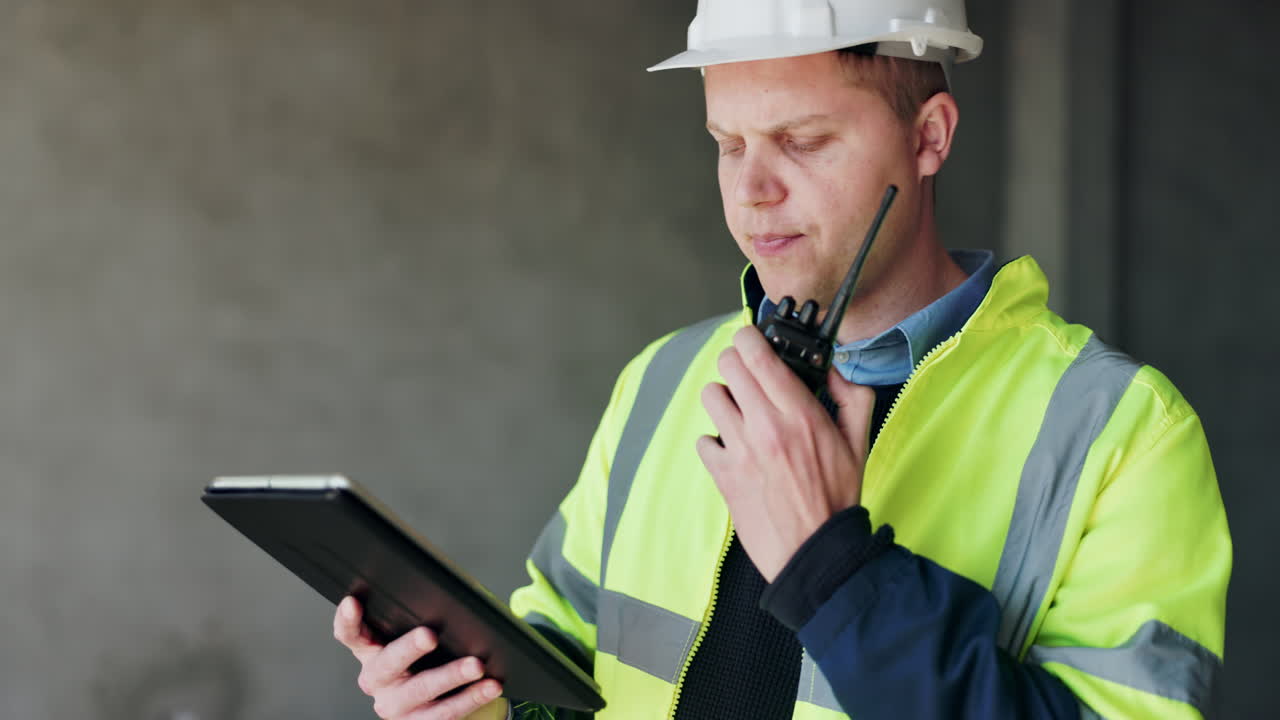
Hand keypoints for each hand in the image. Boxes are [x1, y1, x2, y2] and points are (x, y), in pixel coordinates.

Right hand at [333, 596, 508, 719]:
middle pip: (388, 664)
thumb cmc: (422, 658)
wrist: (430, 702)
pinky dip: (471, 698)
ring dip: (451, 676)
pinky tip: (489, 687)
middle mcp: (377, 681)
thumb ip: (416, 619)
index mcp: (371, 652)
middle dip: (409, 648)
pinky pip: (446, 713)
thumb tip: (449, 598)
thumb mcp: (412, 639)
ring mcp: (396, 705)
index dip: (348, 620)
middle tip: (429, 635)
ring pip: (421, 690)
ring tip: (476, 665)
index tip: (353, 603)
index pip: (351, 635)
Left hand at [696, 326, 874, 581]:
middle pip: (728, 365)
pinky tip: (734, 452)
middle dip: (737, 363)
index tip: (753, 341)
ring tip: (740, 415)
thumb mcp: (859, 442)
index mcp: (801, 414)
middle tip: (747, 376)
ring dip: (724, 400)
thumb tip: (833, 368)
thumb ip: (852, 396)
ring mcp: (740, 450)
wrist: (816, 552)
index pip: (759, 354)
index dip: (750, 338)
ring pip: (711, 396)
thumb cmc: (837, 499)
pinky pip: (703, 440)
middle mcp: (766, 426)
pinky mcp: (723, 474)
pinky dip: (715, 443)